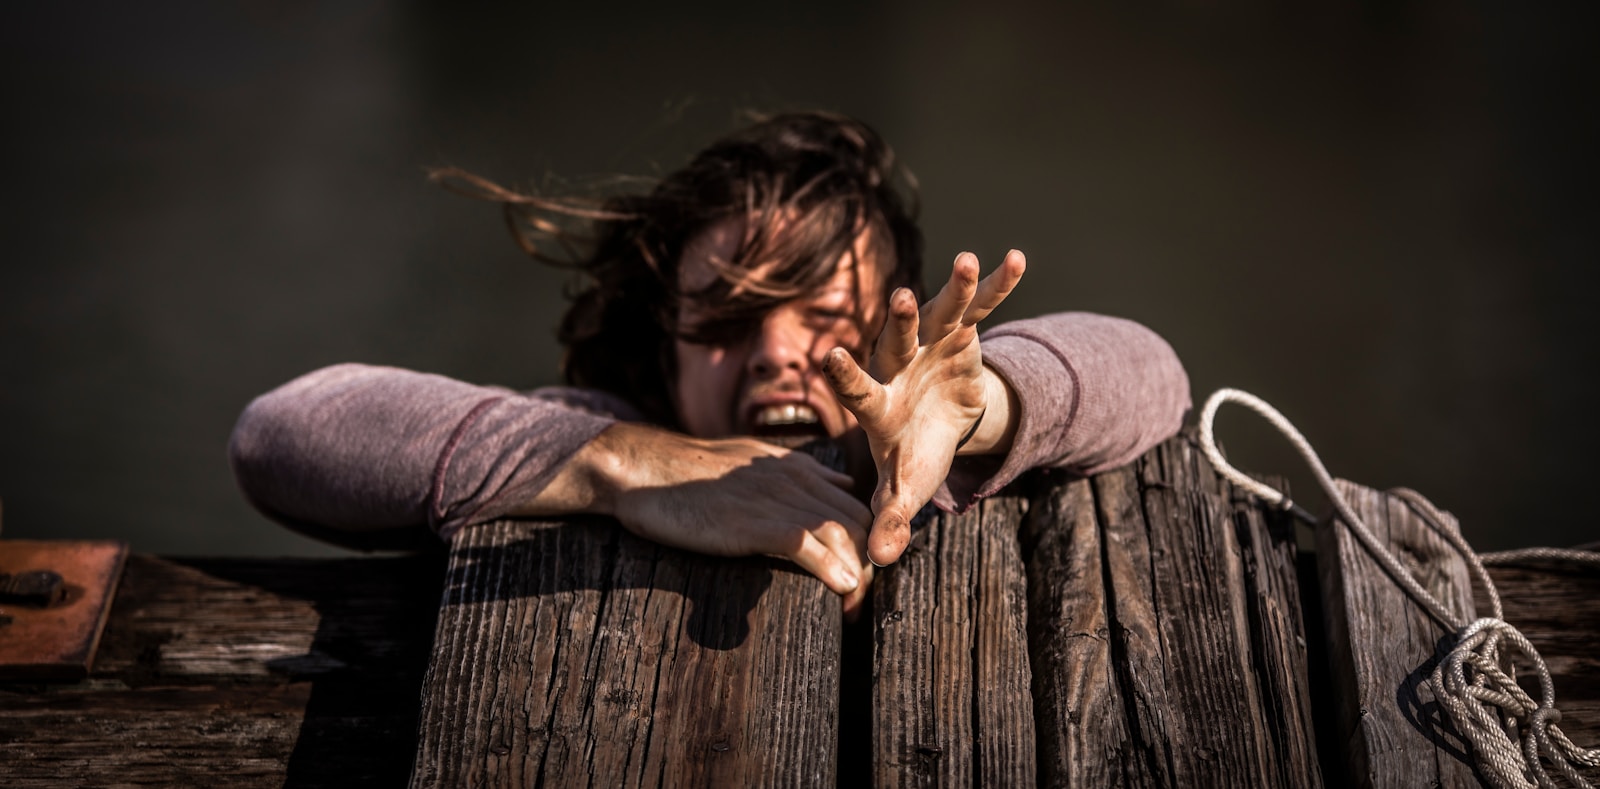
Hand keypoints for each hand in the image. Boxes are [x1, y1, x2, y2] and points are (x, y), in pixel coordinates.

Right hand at [518, 422, 875, 618]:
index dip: (868, 543)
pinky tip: (840, 589)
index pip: (855, 505)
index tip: (867, 576)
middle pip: (857, 522)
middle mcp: (795, 480)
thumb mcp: (754, 461)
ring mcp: (775, 499)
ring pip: (840, 535)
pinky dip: (829, 569)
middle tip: (864, 602)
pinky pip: (805, 545)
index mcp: (798, 469)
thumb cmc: (692, 473)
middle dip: (868, 564)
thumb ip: (798, 472)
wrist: (645, 469)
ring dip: (855, 575)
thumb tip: (840, 481)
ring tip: (855, 608)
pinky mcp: (753, 521)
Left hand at [822, 250, 1025, 565]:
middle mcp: (898, 363)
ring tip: (967, 260)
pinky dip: (998, 283)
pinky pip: (981, 305)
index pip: (856, 389)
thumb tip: (878, 561)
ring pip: (940, 311)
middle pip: (897, 340)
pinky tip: (1019, 258)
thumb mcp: (904, 486)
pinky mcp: (962, 331)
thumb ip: (890, 518)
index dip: (845, 376)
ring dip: (954, 288)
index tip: (828, 358)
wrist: (938, 419)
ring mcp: (930, 343)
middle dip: (902, 321)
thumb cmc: (913, 453)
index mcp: (878, 402)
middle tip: (902, 299)